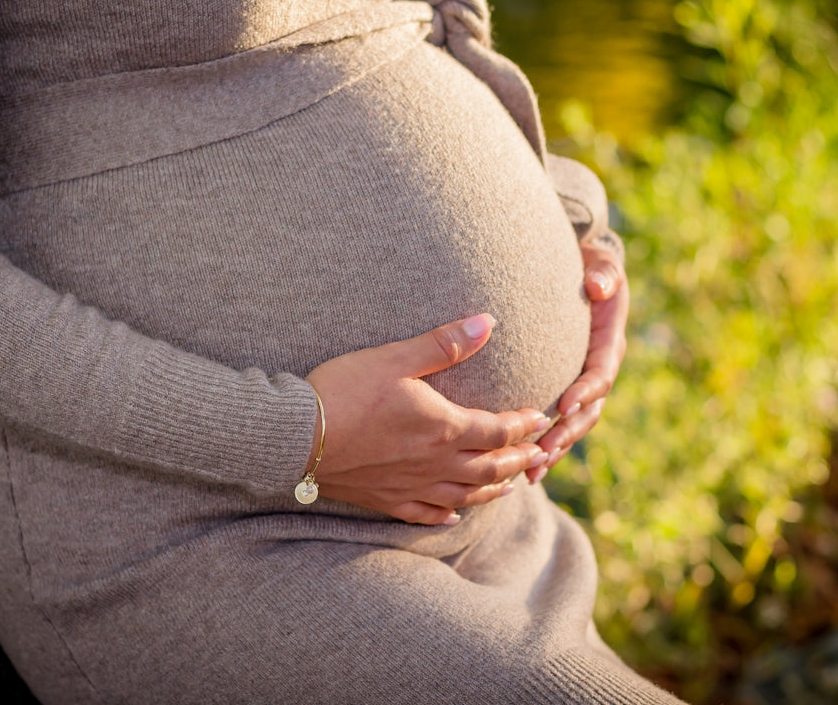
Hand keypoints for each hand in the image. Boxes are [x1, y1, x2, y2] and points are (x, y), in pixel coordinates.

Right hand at [305, 314, 551, 525]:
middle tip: (542, 455)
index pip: (499, 430)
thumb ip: (445, 343)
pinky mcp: (386, 501)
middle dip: (520, 460)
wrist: (295, 435)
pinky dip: (447, 514)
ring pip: (465, 494)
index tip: (540, 419)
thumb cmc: (345, 390)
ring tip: (512, 485)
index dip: (524, 426)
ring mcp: (412, 487)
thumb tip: (488, 322)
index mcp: (444, 428)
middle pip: (491, 468)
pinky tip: (454, 515)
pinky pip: (425, 514)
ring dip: (494, 489)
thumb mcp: (397, 358)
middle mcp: (436, 463)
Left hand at [527, 242, 628, 482]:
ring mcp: (584, 384)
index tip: (565, 403)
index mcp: (608, 343)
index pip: (600, 373)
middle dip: (567, 433)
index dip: (586, 390)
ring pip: (574, 425)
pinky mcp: (568, 392)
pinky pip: (559, 424)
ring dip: (555, 448)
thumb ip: (604, 274)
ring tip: (532, 470)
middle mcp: (599, 369)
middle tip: (543, 451)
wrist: (584, 275)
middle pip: (589, 411)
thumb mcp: (602, 263)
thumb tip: (598, 287)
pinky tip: (525, 469)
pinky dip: (545, 446)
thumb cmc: (591, 267)